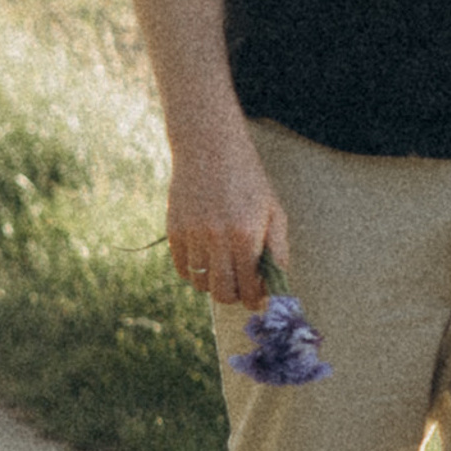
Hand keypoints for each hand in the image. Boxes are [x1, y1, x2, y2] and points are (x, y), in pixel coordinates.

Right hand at [166, 121, 286, 311]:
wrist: (209, 149)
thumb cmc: (248, 181)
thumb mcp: (273, 212)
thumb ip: (277, 251)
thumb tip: (276, 286)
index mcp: (247, 236)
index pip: (250, 287)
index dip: (255, 300)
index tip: (257, 301)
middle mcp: (217, 239)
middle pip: (222, 292)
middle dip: (234, 297)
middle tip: (240, 290)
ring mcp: (192, 236)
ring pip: (200, 284)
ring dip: (213, 284)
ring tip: (222, 270)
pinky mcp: (173, 231)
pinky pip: (182, 268)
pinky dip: (194, 272)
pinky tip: (205, 259)